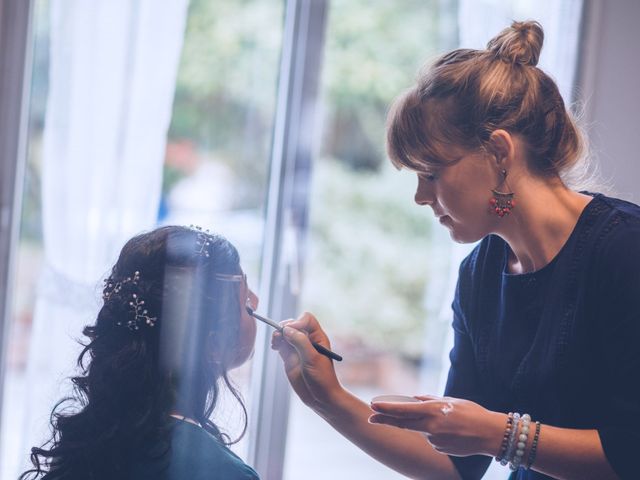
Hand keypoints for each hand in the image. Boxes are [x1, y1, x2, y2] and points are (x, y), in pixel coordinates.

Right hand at [271, 312, 343, 410]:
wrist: (321, 398)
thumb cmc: (322, 378)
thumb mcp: (312, 359)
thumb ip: (300, 342)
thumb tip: (286, 330)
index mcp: (318, 337)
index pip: (307, 320)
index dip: (297, 322)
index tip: (290, 330)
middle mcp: (308, 340)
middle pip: (294, 325)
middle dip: (285, 327)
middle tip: (279, 335)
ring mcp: (298, 349)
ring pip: (285, 334)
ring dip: (278, 334)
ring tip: (275, 341)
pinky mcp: (289, 357)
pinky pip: (281, 345)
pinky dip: (276, 343)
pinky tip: (274, 346)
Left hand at [369, 395, 505, 456]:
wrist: (490, 434)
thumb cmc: (472, 413)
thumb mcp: (450, 401)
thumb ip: (430, 400)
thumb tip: (414, 398)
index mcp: (433, 411)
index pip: (403, 410)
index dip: (386, 409)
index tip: (373, 406)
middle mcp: (431, 426)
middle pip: (402, 423)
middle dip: (385, 420)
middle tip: (371, 418)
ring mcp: (434, 440)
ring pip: (423, 430)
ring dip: (428, 424)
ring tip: (451, 422)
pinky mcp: (440, 449)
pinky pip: (433, 439)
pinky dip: (438, 433)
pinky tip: (454, 432)